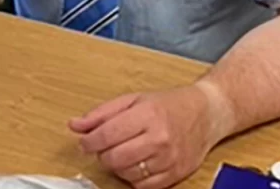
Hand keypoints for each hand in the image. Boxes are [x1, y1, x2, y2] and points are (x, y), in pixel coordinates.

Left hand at [69, 85, 227, 188]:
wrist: (205, 114)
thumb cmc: (167, 104)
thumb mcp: (133, 99)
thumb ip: (102, 113)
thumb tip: (75, 125)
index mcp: (146, 114)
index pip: (107, 135)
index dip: (89, 141)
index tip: (84, 142)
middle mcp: (159, 138)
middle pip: (114, 158)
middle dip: (102, 154)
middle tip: (104, 146)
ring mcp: (168, 159)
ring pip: (127, 174)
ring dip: (117, 166)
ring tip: (122, 152)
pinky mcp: (175, 175)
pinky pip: (143, 186)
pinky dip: (133, 177)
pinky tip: (135, 163)